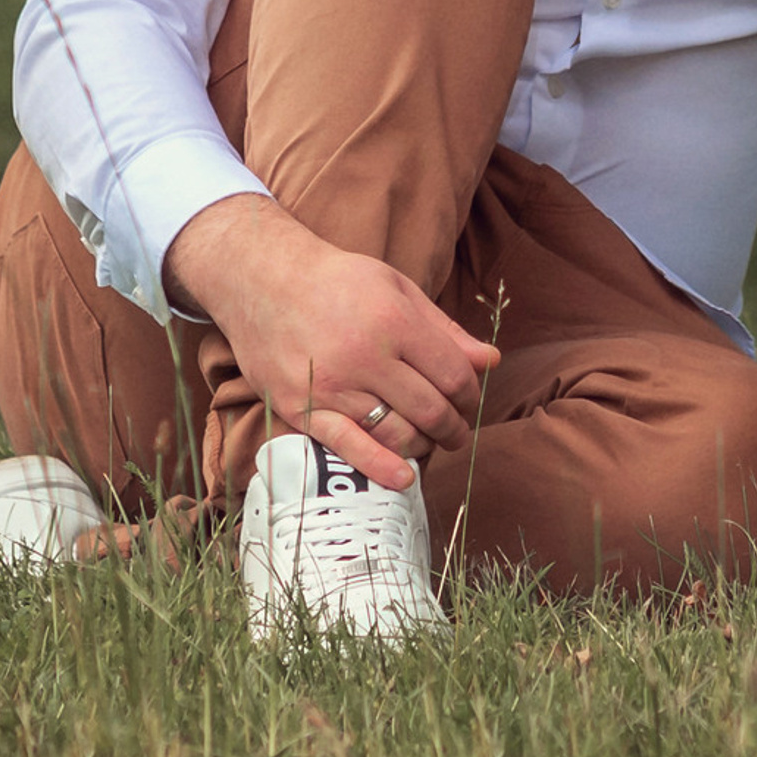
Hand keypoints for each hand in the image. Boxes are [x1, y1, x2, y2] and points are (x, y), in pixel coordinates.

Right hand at [163, 195, 497, 490]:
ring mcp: (331, 386)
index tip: (470, 400)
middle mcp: (365, 356)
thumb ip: (444, 329)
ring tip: (430, 442)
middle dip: (454, 426)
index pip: (453, 375)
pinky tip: (404, 476)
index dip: (471, 394)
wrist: (265, 280)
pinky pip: (347, 447)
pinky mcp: (301, 409)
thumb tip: (491, 361)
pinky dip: (380, 467)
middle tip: (457, 431)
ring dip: (424, 445)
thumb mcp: (398, 288)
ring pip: (396, 432)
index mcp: (395, 321)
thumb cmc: (339, 281)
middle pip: (430, 408)